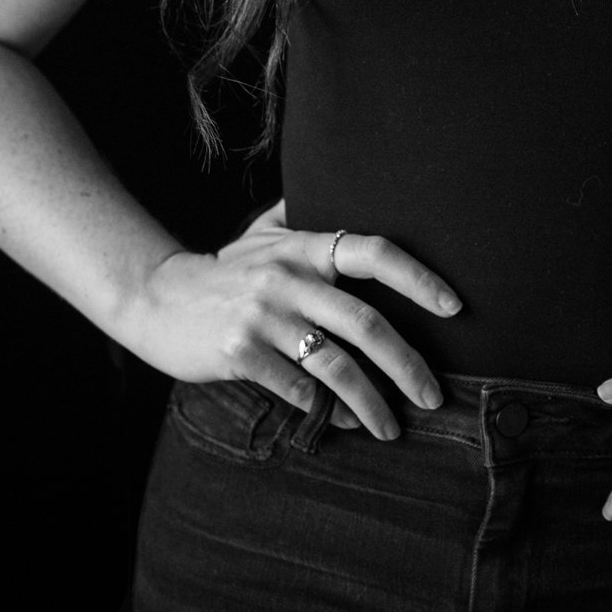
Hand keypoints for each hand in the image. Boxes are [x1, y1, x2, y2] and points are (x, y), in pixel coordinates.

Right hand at [122, 201, 462, 440]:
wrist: (156, 297)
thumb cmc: (224, 270)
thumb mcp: (263, 232)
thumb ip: (304, 215)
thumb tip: (345, 183)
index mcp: (303, 245)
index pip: (373, 252)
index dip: (419, 277)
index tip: (455, 307)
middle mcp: (287, 276)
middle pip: (365, 322)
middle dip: (407, 363)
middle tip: (435, 395)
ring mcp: (262, 315)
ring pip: (334, 365)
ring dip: (371, 402)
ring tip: (393, 428)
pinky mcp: (239, 353)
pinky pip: (296, 389)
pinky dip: (325, 412)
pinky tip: (343, 424)